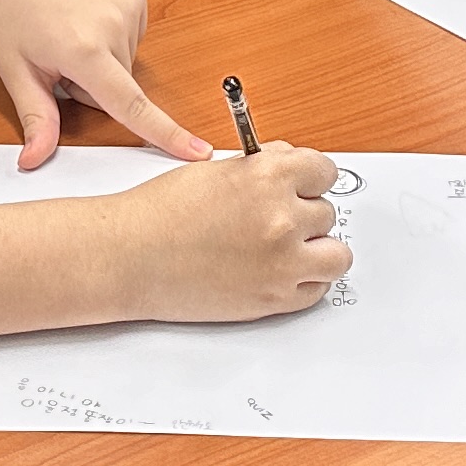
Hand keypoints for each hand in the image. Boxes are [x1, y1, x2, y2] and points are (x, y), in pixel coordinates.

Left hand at [0, 0, 212, 167]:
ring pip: (126, 61)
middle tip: (54, 54)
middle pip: (120, 86)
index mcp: (82, 49)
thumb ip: (35, 116)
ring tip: (67, 27)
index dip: (166, 134)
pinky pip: (131, 33)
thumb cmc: (6, 1)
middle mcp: (114, 25)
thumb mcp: (13, 66)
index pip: (130, 105)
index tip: (199, 152)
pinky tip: (83, 12)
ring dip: (101, 58)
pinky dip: (110, 34)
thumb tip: (34, 160)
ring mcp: (130, 2)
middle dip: (91, 85)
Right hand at [94, 143, 351, 320]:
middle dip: (303, 214)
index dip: (311, 179)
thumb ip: (261, 167)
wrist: (129, 256)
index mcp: (269, 177)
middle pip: (327, 212)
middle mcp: (282, 218)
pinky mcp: (274, 299)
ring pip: (335, 255)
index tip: (305, 185)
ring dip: (315, 250)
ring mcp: (282, 262)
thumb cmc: (160, 212)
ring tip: (286, 248)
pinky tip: (279, 272)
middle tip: (275, 220)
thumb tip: (289, 167)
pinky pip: (317, 290)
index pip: (324, 171)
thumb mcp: (215, 171)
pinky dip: (304, 282)